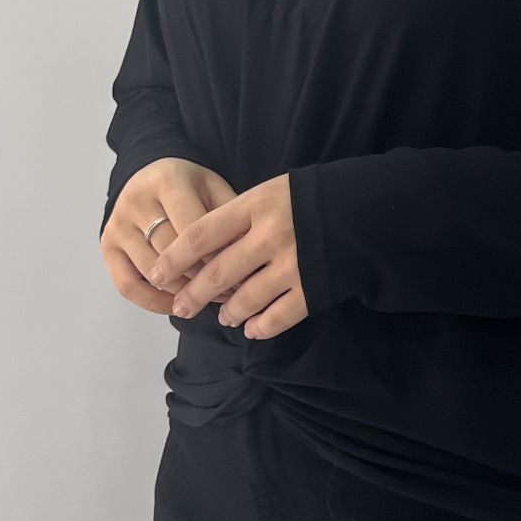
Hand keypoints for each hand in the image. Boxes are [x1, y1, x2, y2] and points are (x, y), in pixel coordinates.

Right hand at [99, 156, 244, 315]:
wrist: (151, 175)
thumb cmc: (190, 188)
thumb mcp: (214, 188)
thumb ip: (229, 217)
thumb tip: (244, 258)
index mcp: (167, 180)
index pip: (193, 228)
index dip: (217, 256)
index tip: (240, 274)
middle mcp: (136, 200)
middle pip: (171, 252)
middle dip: (202, 277)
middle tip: (229, 294)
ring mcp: (117, 223)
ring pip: (152, 271)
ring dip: (182, 292)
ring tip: (208, 299)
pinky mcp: (107, 245)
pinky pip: (127, 285)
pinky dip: (152, 302)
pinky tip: (176, 306)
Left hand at [147, 173, 308, 340]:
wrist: (363, 208)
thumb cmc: (308, 197)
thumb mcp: (271, 191)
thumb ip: (238, 217)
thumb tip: (199, 251)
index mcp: (255, 205)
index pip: (201, 234)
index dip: (174, 258)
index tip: (157, 274)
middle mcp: (270, 235)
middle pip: (217, 273)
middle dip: (193, 295)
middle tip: (180, 308)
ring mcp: (292, 264)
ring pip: (245, 299)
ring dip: (229, 312)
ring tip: (224, 317)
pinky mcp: (312, 288)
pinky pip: (277, 316)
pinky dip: (261, 326)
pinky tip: (252, 329)